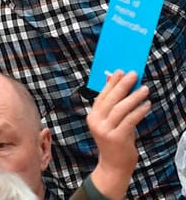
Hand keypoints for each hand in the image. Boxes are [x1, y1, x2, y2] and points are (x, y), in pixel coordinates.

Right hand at [86, 70, 150, 199]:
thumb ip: (113, 108)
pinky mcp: (117, 138)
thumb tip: (119, 87)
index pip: (101, 96)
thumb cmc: (115, 142)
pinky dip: (139, 111)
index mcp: (92, 117)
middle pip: (111, 100)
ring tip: (145, 89)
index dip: (111, 83)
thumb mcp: (110, 124)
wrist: (114, 166)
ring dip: (134, 97)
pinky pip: (130, 120)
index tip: (120, 71)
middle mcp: (96, 122)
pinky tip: (147, 104)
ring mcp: (105, 130)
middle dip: (123, 85)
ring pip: (121, 109)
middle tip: (134, 75)